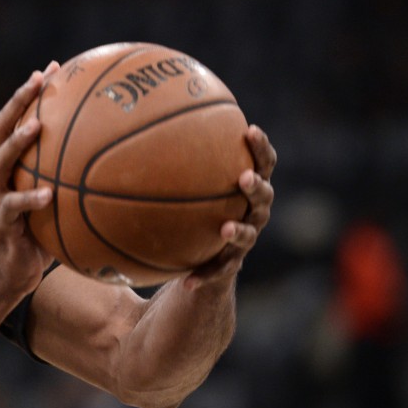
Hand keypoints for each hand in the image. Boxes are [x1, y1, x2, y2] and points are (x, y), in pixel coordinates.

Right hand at [0, 62, 60, 296]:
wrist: (12, 273)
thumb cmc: (41, 235)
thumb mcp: (58, 203)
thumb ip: (74, 181)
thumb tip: (120, 163)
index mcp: (10, 166)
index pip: (15, 119)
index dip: (29, 93)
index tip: (52, 68)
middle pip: (1, 128)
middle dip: (18, 101)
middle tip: (38, 80)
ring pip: (1, 161)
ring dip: (18, 142)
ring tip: (36, 126)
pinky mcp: (1, 222)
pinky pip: (14, 206)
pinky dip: (31, 198)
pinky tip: (49, 194)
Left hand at [185, 124, 276, 288]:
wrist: (207, 253)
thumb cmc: (199, 206)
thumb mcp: (191, 182)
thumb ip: (177, 157)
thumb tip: (144, 126)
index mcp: (250, 187)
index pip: (264, 163)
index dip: (261, 147)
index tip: (250, 130)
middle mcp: (254, 211)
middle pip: (264, 195)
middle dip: (256, 185)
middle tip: (244, 177)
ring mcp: (246, 238)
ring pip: (248, 234)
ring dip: (239, 230)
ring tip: (226, 228)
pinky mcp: (231, 264)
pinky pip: (219, 270)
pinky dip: (204, 275)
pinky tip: (186, 281)